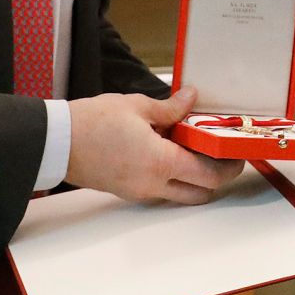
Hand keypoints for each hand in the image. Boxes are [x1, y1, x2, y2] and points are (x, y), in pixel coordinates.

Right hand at [65, 86, 242, 204]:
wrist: (57, 142)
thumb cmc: (92, 122)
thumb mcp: (136, 106)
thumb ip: (170, 108)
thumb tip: (191, 98)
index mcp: (161, 162)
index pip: (210, 175)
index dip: (229, 168)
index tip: (238, 155)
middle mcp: (153, 184)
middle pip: (200, 193)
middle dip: (217, 178)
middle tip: (223, 156)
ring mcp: (139, 192)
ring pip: (181, 195)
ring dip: (195, 180)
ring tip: (197, 152)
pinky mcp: (127, 191)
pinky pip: (160, 191)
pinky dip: (173, 178)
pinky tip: (170, 153)